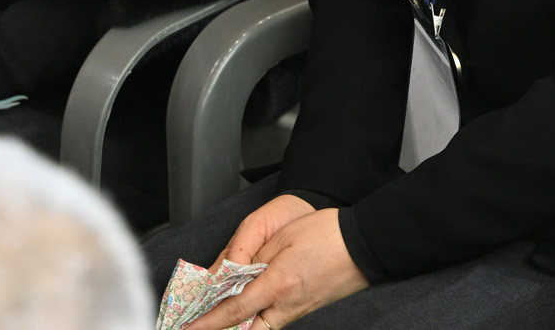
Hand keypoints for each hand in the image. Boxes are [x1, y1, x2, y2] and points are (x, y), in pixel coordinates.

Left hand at [185, 206, 368, 329]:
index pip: (233, 310)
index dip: (207, 322)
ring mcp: (299, 310)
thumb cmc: (327, 233)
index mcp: (277, 284)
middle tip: (200, 326)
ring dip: (239, 326)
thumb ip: (253, 258)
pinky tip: (249, 312)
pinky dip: (257, 321)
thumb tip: (230, 276)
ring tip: (222, 318)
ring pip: (261, 328)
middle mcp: (287, 305)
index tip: (188, 328)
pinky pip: (275, 321)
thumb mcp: (283, 236)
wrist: (366, 244)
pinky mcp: (308, 309)